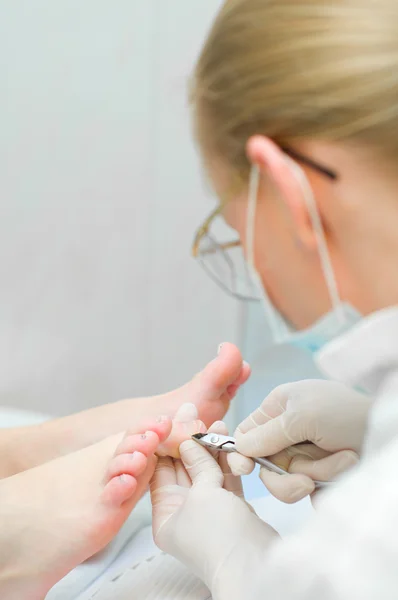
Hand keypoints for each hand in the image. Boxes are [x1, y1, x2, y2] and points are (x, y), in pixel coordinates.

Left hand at [150, 422, 275, 596]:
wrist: (257, 567)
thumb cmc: (220, 538)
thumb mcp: (203, 494)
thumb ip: (197, 464)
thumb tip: (189, 441)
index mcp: (166, 516)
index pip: (161, 470)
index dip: (167, 442)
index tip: (173, 418)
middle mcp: (184, 514)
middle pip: (184, 468)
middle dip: (191, 440)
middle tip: (193, 411)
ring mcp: (209, 512)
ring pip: (207, 471)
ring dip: (212, 447)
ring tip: (216, 423)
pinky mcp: (232, 510)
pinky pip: (225, 479)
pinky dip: (227, 461)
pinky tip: (228, 440)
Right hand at [228, 380, 370, 502]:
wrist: (388, 435)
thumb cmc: (344, 413)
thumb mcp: (301, 416)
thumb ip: (267, 433)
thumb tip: (239, 447)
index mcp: (279, 407)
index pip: (247, 433)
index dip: (242, 452)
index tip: (244, 469)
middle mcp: (288, 431)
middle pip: (265, 464)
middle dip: (287, 475)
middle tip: (306, 481)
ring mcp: (305, 454)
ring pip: (287, 480)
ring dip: (316, 474)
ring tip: (344, 461)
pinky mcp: (321, 474)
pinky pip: (308, 489)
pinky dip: (327, 483)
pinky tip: (347, 470)